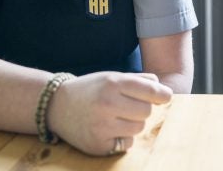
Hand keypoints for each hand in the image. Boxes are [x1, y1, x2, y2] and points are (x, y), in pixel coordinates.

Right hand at [47, 71, 172, 154]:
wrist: (57, 106)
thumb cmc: (91, 89)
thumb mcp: (112, 77)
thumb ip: (139, 80)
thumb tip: (163, 91)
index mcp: (112, 83)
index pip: (149, 90)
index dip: (162, 94)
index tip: (166, 96)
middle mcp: (107, 103)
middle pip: (147, 110)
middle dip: (142, 108)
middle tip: (128, 106)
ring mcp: (101, 126)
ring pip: (139, 128)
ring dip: (133, 123)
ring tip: (117, 117)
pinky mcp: (98, 144)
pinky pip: (127, 143)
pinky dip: (123, 137)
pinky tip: (109, 129)